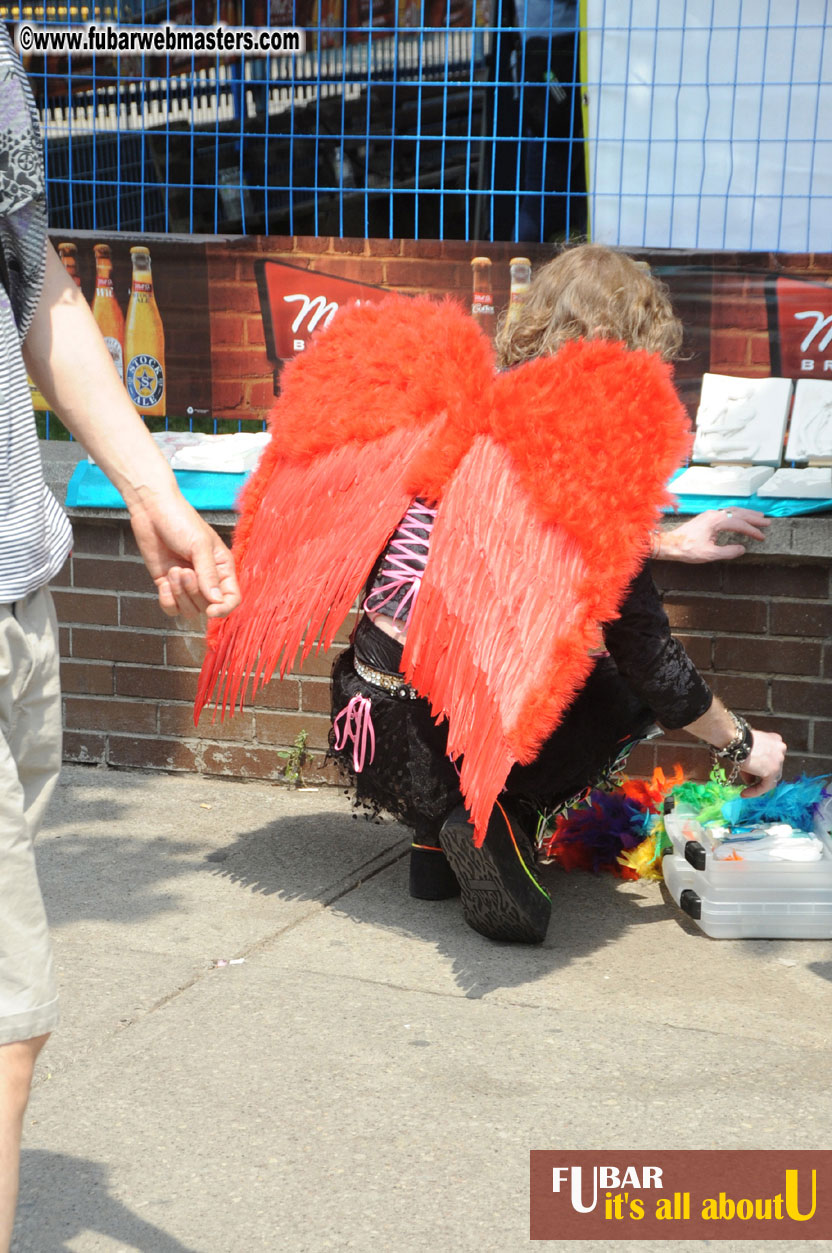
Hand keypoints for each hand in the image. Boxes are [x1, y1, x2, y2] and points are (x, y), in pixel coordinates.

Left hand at [128, 487, 240, 618]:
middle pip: (207, 606)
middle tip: (183, 571)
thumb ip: (208, 574)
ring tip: (174, 571)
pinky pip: (171, 608)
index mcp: (222, 567)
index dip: (224, 608)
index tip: (211, 609)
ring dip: (179, 595)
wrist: (152, 511)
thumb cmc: (180, 520)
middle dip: (193, 593)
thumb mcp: (199, 545)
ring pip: (189, 610)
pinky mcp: (168, 584)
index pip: (232, 598)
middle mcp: (207, 579)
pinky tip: (164, 582)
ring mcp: (186, 584)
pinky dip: (167, 600)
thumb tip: (216, 601)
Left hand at [657, 508, 769, 562]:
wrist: (670, 544)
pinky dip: (737, 514)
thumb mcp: (709, 554)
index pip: (740, 524)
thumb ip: (728, 552)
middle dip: (754, 518)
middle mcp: (714, 514)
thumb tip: (742, 549)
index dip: (752, 531)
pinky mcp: (707, 517)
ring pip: (733, 511)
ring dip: (746, 514)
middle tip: (767, 522)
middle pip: (739, 513)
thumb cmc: (687, 549)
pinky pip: (726, 512)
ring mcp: (710, 514)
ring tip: (759, 517)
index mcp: (716, 521)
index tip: (762, 537)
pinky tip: (740, 517)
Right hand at [738, 728, 787, 797]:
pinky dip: (755, 791)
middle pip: (773, 767)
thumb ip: (753, 764)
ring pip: (771, 778)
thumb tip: (751, 780)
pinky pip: (765, 786)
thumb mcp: (747, 750)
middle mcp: (781, 749)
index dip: (763, 765)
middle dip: (761, 775)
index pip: (772, 757)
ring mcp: (779, 760)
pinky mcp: (773, 771)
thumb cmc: (737, 741)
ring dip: (758, 784)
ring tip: (745, 790)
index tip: (752, 771)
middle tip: (747, 779)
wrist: (736, 741)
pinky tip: (745, 793)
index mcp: (776, 740)